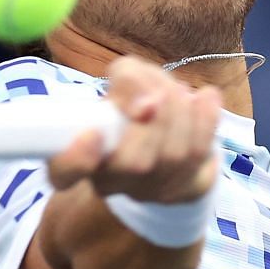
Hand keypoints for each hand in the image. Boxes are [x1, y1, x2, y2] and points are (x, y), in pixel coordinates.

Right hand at [47, 57, 220, 203]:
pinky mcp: (184, 189)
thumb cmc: (139, 102)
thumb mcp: (125, 78)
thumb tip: (147, 104)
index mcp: (78, 156)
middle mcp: (109, 182)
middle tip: (161, 93)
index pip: (63, 173)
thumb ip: (128, 79)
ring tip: (181, 92)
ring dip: (182, 113)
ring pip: (172, 156)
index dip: (76, 159)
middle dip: (157, 115)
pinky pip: (200, 156)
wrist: (172, 131)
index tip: (92, 135)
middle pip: (133, 162)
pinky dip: (206, 118)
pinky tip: (206, 97)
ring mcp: (149, 191)